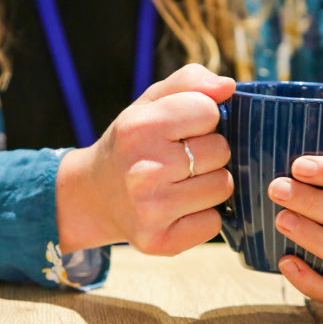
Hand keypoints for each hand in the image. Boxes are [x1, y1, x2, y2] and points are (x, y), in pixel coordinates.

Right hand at [56, 64, 235, 254]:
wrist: (95, 195)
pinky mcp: (160, 241)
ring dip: (210, 183)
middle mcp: (143, 170)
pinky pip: (214, 223)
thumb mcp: (150, 102)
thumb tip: (227, 86)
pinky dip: (203, 216)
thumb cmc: (133, 143)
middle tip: (182, 159)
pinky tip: (180, 209)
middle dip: (209, 152)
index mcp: (138, 128)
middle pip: (221, 151)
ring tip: (182, 182)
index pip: (208, 111)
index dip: (202, 118)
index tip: (184, 128)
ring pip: (223, 187)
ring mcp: (151, 209)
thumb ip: (189, 82)